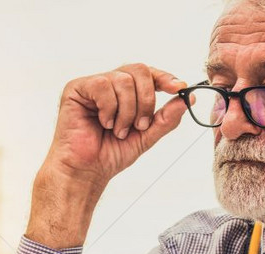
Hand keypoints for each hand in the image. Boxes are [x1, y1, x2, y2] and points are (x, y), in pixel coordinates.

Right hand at [27, 64, 187, 247]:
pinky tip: (103, 123)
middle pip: (139, 70)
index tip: (179, 88)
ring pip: (123, 80)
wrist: (86, 171)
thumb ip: (166, 118)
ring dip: (126, 111)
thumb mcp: (146, 136)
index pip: (148, 74)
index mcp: (125, 93)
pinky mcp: (76, 89)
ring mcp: (92, 85)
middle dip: (145, 100)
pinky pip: (102, 85)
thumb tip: (188, 99)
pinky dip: (109, 108)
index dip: (164, 78)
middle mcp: (109, 84)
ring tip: (118, 130)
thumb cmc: (110, 154)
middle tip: (140, 125)